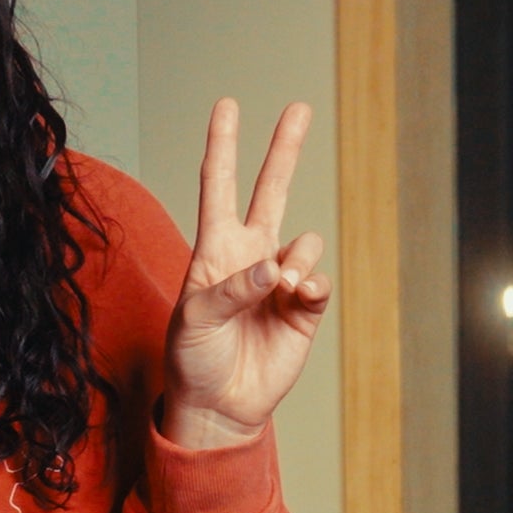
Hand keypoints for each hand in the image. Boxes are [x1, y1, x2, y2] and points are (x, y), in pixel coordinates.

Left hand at [162, 98, 328, 447]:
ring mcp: (280, 281)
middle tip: (299, 107)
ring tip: (281, 286)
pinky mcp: (304, 308)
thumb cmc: (193, 360)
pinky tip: (298, 297)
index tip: (226, 105)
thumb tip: (274, 267)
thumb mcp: (195, 321)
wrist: (219, 406)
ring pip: (305, 242)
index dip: (222, 146)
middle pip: (270, 190)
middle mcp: (250, 257)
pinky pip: (318, 281)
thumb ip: (231, 290)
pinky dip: (312, 285)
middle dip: (284, 149)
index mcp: (214, 251)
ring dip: (297, 258)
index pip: (218, 187)